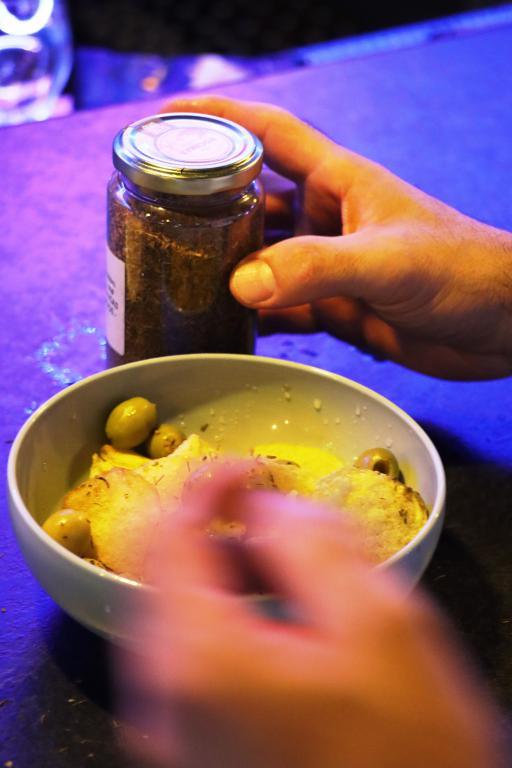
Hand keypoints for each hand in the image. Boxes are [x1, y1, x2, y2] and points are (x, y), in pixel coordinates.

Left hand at [119, 466, 501, 767]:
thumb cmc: (404, 758)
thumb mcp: (383, 628)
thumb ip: (316, 543)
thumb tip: (268, 504)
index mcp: (202, 658)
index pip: (170, 529)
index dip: (210, 482)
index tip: (252, 466)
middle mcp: (163, 700)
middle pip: (160, 572)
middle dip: (217, 529)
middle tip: (276, 519)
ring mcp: (169, 734)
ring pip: (171, 616)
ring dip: (222, 574)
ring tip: (287, 572)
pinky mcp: (188, 754)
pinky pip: (184, 660)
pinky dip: (221, 621)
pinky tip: (275, 626)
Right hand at [163, 96, 511, 379]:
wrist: (503, 326)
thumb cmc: (463, 270)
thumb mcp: (388, 259)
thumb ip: (316, 267)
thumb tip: (242, 283)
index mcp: (339, 181)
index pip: (268, 134)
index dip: (218, 119)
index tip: (167, 120)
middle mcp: (327, 218)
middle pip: (252, 201)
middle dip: (207, 205)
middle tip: (156, 215)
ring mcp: (329, 265)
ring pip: (261, 260)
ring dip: (225, 267)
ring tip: (179, 275)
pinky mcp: (338, 308)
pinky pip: (281, 308)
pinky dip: (254, 316)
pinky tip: (226, 324)